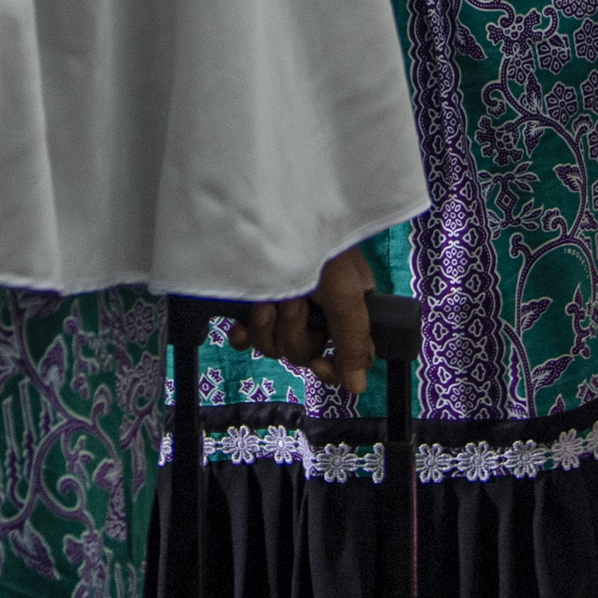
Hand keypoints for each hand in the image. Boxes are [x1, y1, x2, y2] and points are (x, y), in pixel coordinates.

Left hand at [228, 246, 379, 396]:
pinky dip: (245, 331)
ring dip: (268, 323)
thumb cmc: (317, 242)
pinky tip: (240, 325)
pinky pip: (248, 335)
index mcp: (346, 307)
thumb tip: (358, 388)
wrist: (269, 209)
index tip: (318, 364)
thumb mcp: (345, 292)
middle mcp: (316, 309)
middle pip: (304, 351)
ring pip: (274, 345)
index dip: (331, 366)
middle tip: (293, 299)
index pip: (345, 355)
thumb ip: (354, 341)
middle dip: (294, 329)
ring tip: (268, 293)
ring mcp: (283, 305)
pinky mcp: (253, 301)